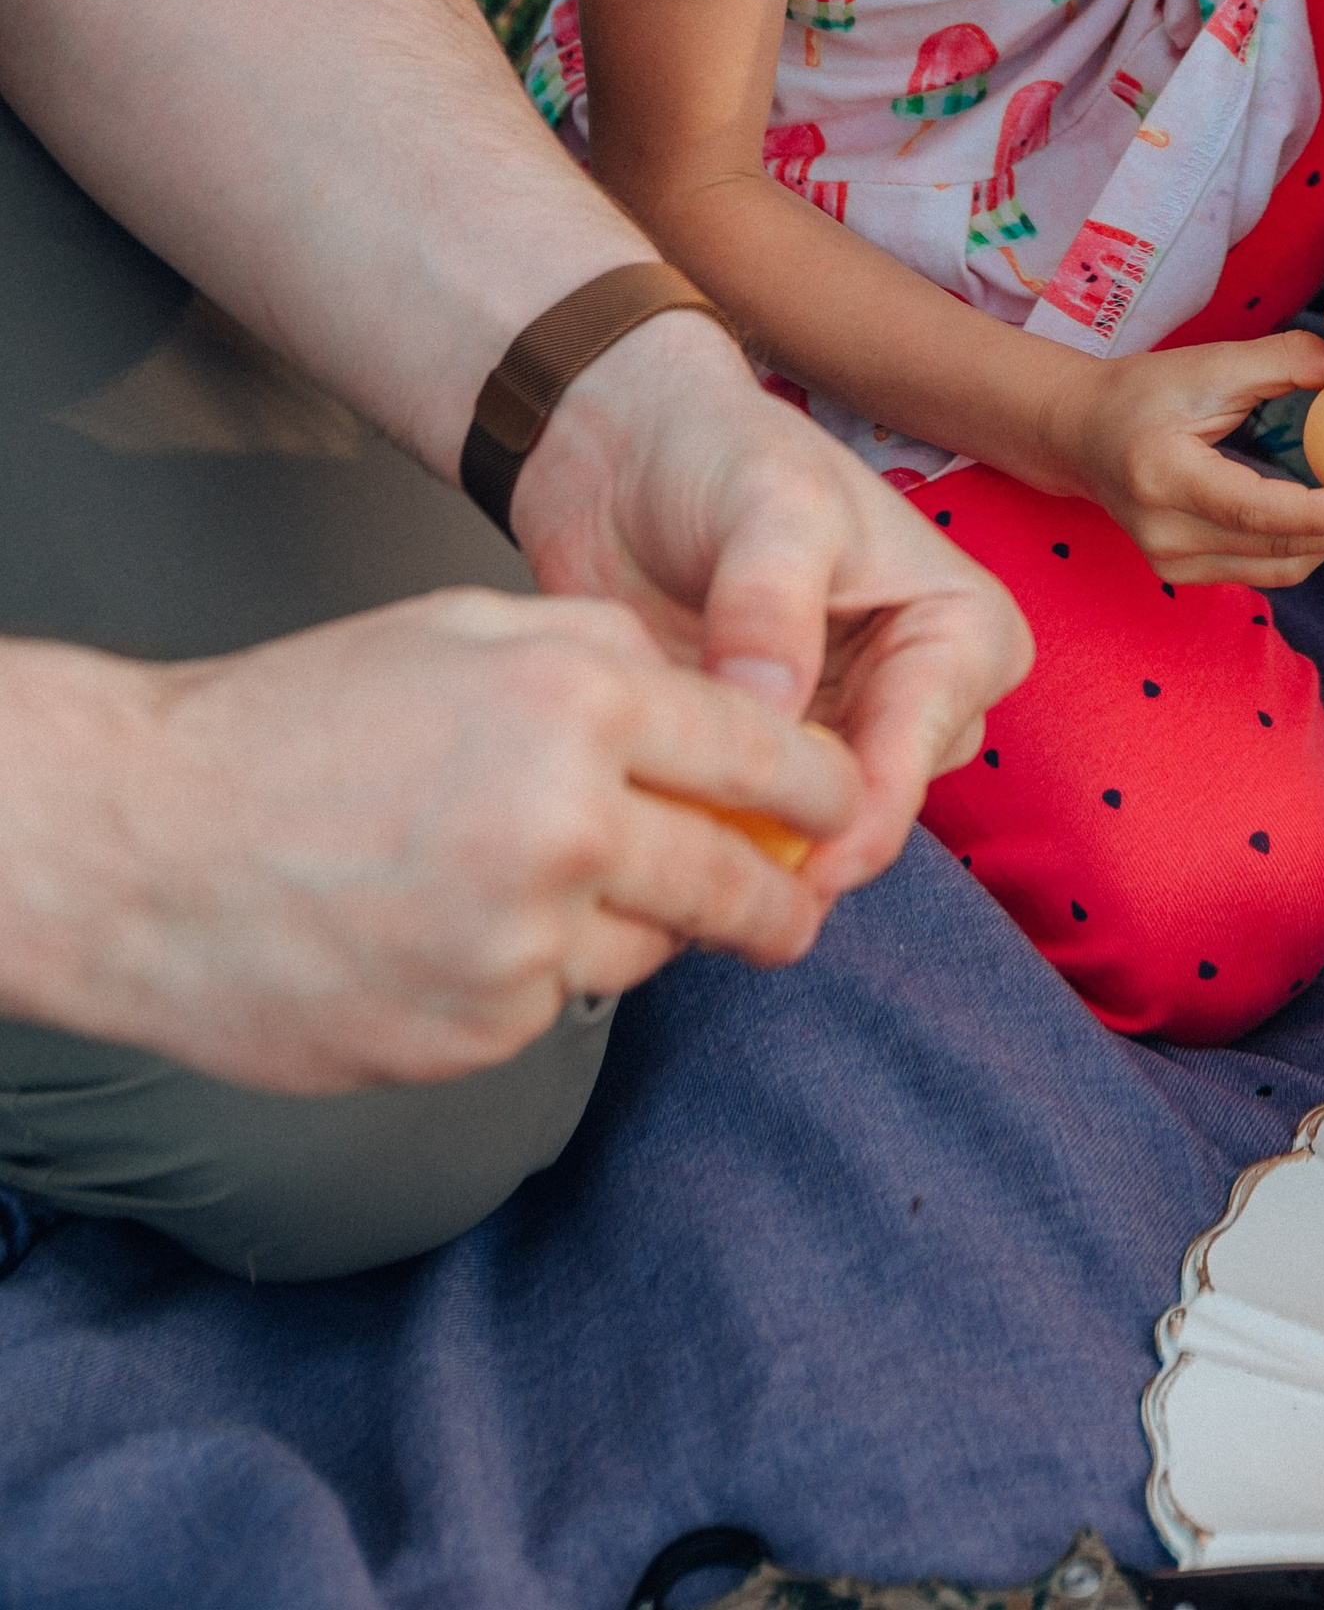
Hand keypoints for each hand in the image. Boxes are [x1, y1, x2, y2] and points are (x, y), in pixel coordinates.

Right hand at [4, 595, 882, 1094]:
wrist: (145, 845)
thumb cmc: (299, 720)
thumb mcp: (466, 629)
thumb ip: (602, 656)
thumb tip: (711, 700)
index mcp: (578, 697)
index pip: (760, 751)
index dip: (820, 786)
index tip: (844, 807)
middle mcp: (570, 818)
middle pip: (737, 874)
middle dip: (780, 894)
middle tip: (795, 903)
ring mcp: (526, 936)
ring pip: (655, 944)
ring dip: (642, 926)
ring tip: (561, 892)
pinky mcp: (481, 1029)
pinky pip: (560, 1001)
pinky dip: (541, 974)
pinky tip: (463, 935)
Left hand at [508, 307, 1029, 882]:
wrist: (624, 448)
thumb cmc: (721, 446)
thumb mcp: (766, 500)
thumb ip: (773, 601)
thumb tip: (775, 715)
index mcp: (963, 626)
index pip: (926, 746)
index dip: (867, 812)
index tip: (803, 864)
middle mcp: (919, 691)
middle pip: (880, 803)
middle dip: (808, 836)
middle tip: (727, 864)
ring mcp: (843, 729)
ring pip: (816, 827)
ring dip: (754, 838)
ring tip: (681, 835)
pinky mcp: (769, 755)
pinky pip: (754, 823)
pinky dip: (710, 830)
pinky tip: (656, 820)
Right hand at [1039, 327, 1323, 585]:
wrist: (1080, 434)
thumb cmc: (1143, 391)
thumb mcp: (1208, 362)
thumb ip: (1283, 361)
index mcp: (1163, 476)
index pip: (1253, 509)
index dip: (1317, 513)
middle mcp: (1165, 533)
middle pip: (1276, 547)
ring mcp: (1173, 564)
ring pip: (1278, 567)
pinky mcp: (1186, 575)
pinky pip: (1264, 569)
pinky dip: (1308, 547)